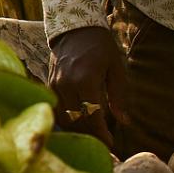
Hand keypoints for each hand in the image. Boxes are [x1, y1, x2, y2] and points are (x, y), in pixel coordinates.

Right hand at [48, 25, 129, 148]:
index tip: (111, 143)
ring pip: (63, 118)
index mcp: (86, 80)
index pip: (92, 115)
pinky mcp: (49, 84)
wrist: (74, 29)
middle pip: (77, 120)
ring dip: (77, 129)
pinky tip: (77, 124)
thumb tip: (124, 122)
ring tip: (91, 135)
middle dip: (91, 135)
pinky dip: (66, 120)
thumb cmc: (101, 47)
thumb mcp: (116, 69)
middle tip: (103, 143)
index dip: (102, 133)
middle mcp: (67, 84)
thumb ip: (119, 96)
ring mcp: (55, 85)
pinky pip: (56, 109)